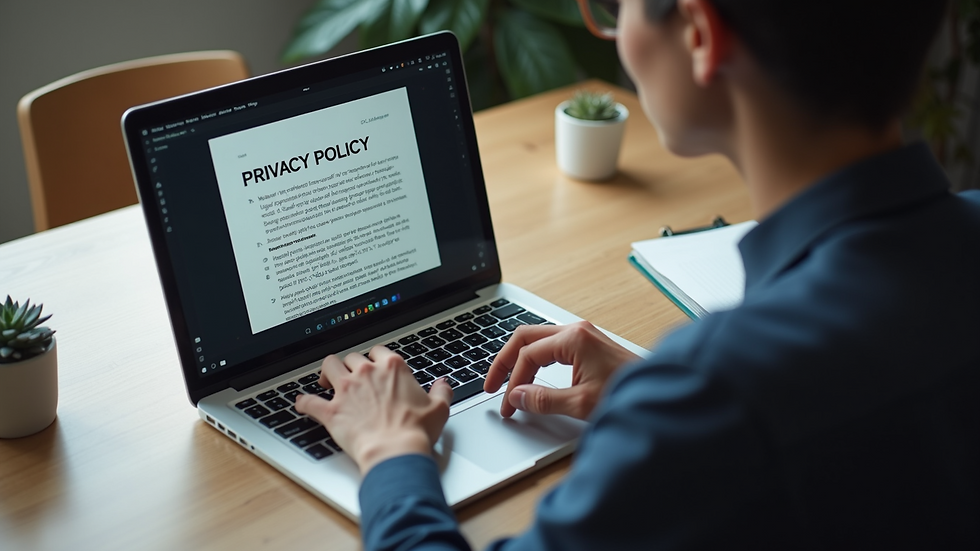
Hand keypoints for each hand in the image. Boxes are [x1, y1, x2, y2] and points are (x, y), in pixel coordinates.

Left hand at [295, 346, 452, 474]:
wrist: (396, 451)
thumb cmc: (416, 431)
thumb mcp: (439, 408)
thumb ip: (442, 392)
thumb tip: (443, 384)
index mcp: (392, 368)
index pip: (378, 351)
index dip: (375, 358)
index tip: (375, 366)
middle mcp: (367, 373)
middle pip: (352, 357)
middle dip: (351, 365)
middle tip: (352, 376)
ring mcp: (346, 390)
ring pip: (328, 366)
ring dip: (326, 372)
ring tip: (326, 380)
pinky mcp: (331, 411)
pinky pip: (309, 402)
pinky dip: (302, 402)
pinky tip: (300, 403)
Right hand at [484, 321, 640, 419]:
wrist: (661, 395)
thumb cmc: (628, 394)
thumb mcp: (581, 403)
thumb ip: (543, 400)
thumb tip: (516, 398)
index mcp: (573, 339)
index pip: (528, 355)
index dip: (512, 381)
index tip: (507, 404)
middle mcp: (576, 330)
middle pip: (525, 337)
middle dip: (505, 361)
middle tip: (491, 384)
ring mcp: (583, 335)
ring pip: (537, 339)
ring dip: (520, 359)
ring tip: (507, 380)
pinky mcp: (588, 344)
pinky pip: (551, 345)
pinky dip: (535, 359)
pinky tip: (530, 374)